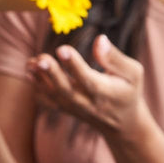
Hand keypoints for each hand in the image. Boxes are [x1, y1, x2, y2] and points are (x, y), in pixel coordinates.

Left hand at [27, 35, 147, 136]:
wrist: (123, 123)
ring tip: (31, 62)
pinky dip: (37, 89)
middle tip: (40, 58)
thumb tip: (100, 39)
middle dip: (52, 74)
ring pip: (54, 96)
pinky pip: (49, 102)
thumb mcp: (133, 73)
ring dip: (40, 79)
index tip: (62, 49)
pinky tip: (30, 72)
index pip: (88, 79)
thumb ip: (116, 58)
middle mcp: (87, 102)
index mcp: (106, 92)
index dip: (74, 65)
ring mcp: (75, 108)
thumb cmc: (128, 91)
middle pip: (67, 90)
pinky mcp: (66, 109)